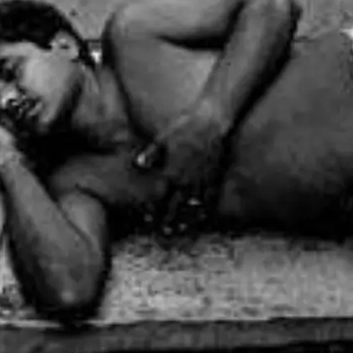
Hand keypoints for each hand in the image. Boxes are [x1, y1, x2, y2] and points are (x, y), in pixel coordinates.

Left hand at [134, 102, 227, 234]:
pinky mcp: (214, 174)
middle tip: (164, 234)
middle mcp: (187, 177)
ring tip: (182, 231)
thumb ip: (152, 152)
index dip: (153, 209)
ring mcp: (202, 177)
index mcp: (172, 168)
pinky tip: (204, 217)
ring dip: (188, 218)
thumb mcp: (163, 136)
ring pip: (194, 204)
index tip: (146, 221)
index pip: (160, 194)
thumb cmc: (185, 126)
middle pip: (176, 204)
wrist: (211, 119)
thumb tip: (138, 163)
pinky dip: (206, 208)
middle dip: (170, 220)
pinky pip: (210, 195)